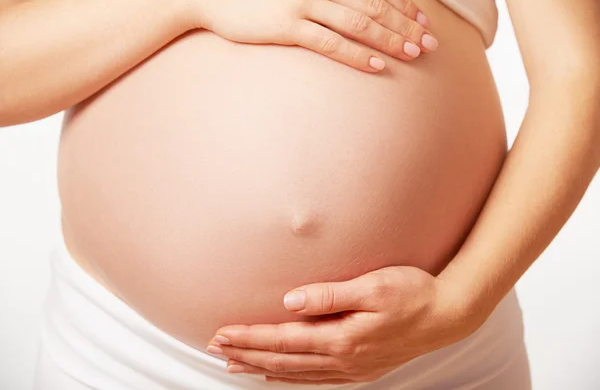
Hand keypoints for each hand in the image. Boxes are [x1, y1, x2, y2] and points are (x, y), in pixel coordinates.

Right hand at [181, 0, 437, 71]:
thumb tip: (346, 3)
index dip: (401, 3)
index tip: (421, 20)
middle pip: (374, 4)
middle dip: (405, 23)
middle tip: (429, 43)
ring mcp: (302, 2)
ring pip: (358, 22)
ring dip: (389, 39)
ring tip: (413, 55)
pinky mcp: (286, 26)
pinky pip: (330, 42)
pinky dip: (356, 54)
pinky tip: (376, 65)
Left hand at [207, 266, 483, 384]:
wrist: (448, 315)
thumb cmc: (413, 294)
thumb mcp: (373, 287)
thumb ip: (329, 295)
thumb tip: (289, 301)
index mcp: (342, 338)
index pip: (283, 339)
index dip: (250, 337)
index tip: (222, 333)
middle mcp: (343, 359)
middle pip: (283, 359)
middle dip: (246, 353)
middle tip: (215, 348)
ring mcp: (352, 367)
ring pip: (295, 372)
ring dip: (262, 367)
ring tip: (234, 364)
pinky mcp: (360, 368)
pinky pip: (314, 376)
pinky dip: (289, 376)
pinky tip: (277, 374)